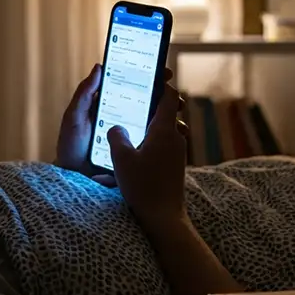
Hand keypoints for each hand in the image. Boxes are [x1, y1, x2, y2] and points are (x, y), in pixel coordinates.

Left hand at [55, 65, 174, 186]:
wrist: (74, 177)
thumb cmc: (70, 145)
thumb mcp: (74, 117)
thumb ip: (84, 94)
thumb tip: (99, 67)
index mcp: (113, 105)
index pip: (136, 87)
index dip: (153, 79)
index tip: (165, 74)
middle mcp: (126, 118)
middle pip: (152, 104)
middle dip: (169, 100)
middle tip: (177, 101)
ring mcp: (133, 136)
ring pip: (158, 124)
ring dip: (173, 120)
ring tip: (179, 123)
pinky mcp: (137, 153)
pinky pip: (156, 145)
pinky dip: (169, 140)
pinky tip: (177, 140)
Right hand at [107, 83, 188, 227]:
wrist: (164, 218)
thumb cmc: (143, 187)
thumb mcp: (121, 159)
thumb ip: (116, 136)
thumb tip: (116, 126)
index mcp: (164, 130)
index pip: (169, 97)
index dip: (161, 84)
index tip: (151, 76)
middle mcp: (175, 138)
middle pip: (167, 111)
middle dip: (152, 103)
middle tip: (135, 97)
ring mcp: (178, 152)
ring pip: (166, 128)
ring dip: (151, 123)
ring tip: (132, 124)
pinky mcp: (175, 165)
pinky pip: (165, 143)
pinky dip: (153, 139)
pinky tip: (138, 148)